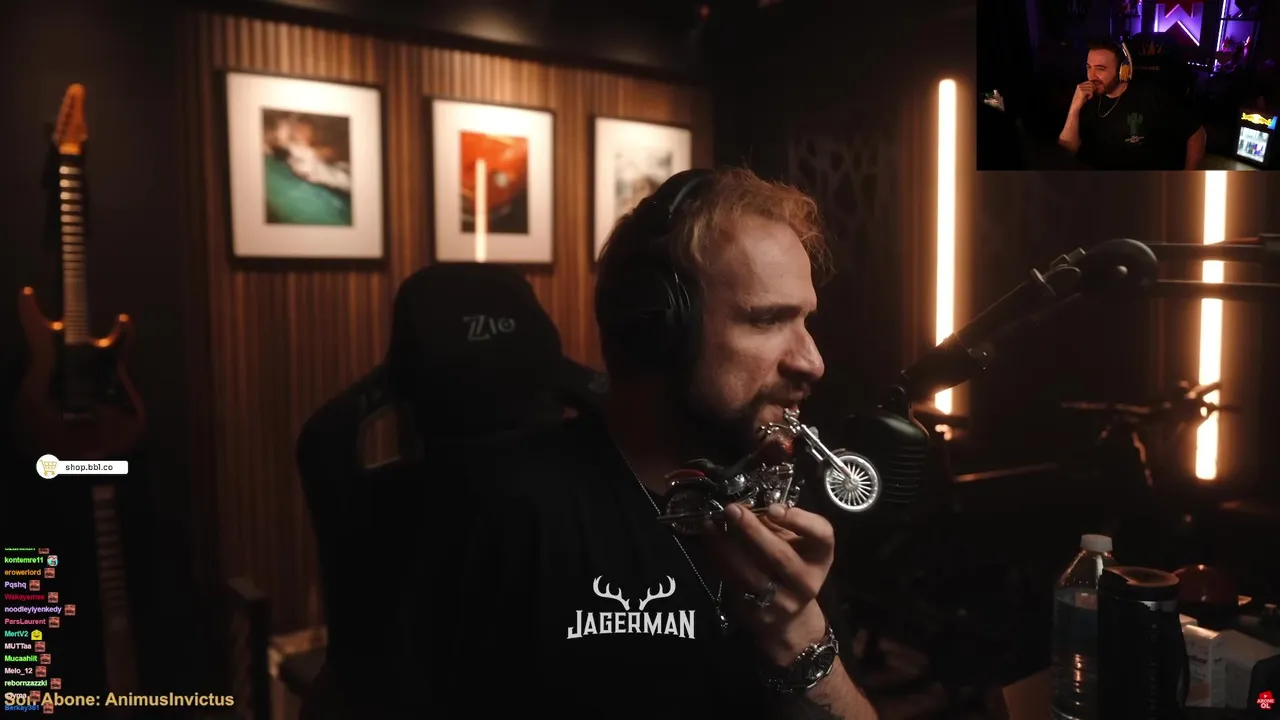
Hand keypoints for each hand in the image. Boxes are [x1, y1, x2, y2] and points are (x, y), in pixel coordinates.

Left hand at [703, 503, 835, 664]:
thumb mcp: (795, 544)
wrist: (788, 619)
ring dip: (725, 546)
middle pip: (780, 555)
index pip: (822, 535)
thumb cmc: (790, 567)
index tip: (773, 508)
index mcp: (820, 557)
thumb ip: (778, 525)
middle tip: (731, 510)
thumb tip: (747, 506)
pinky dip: (717, 562)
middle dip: (752, 530)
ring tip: (710, 524)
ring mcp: (782, 602)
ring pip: (750, 573)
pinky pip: (732, 585)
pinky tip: (708, 545)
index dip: (799, 519)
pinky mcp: (757, 614)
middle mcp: (806, 581)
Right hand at [1072, 81, 1095, 109]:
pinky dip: (1090, 96)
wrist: (1075, 106)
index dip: (1095, 83)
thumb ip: (1088, 88)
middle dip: (1094, 89)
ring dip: (1092, 93)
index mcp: (1079, 85)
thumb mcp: (1084, 93)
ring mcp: (1080, 88)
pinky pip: (1091, 92)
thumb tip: (1097, 84)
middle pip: (1091, 84)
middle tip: (1092, 94)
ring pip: (1092, 88)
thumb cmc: (1081, 100)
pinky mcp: (1082, 91)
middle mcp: (1079, 85)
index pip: (1089, 81)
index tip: (1098, 86)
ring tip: (1088, 97)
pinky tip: (1087, 98)